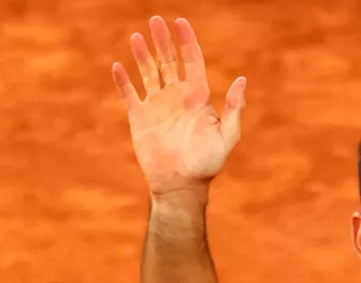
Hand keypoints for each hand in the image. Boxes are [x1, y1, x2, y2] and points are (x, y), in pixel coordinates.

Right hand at [111, 17, 246, 195]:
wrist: (182, 185)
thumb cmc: (207, 163)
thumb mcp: (227, 135)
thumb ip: (235, 108)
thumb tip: (242, 79)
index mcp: (198, 97)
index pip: (192, 62)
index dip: (187, 42)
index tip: (181, 23)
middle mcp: (177, 97)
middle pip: (168, 61)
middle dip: (163, 41)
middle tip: (155, 21)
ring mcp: (157, 106)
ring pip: (148, 73)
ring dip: (142, 55)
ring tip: (138, 37)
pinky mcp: (139, 118)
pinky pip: (129, 95)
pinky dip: (123, 81)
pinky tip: (118, 67)